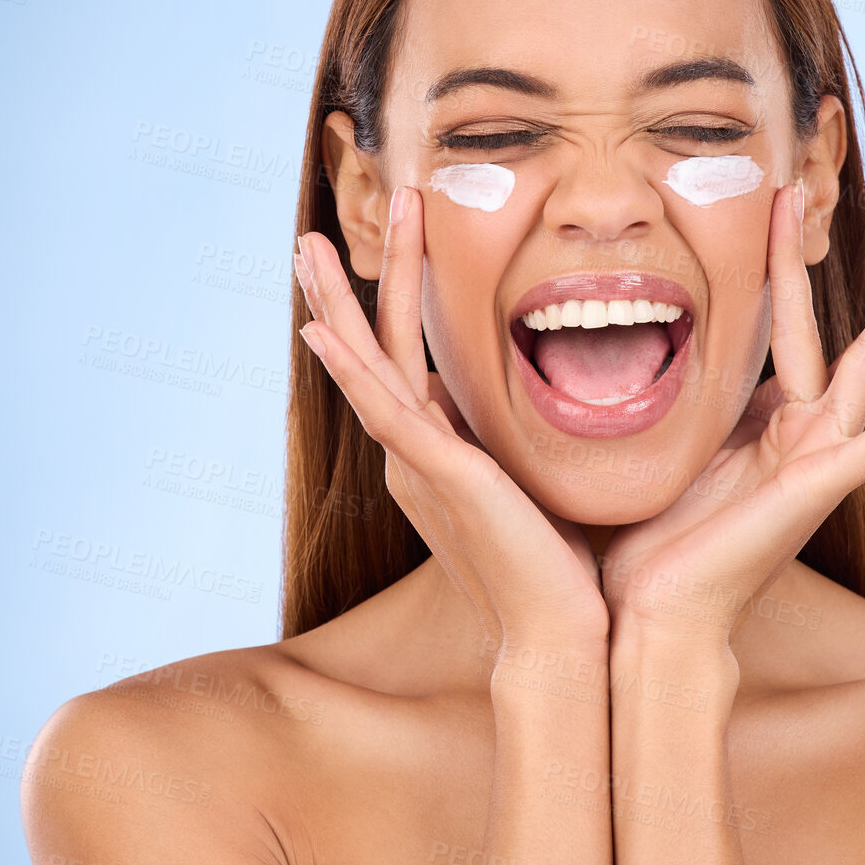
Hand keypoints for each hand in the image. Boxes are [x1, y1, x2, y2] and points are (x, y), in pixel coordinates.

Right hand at [293, 187, 606, 648]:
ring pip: (368, 363)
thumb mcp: (528, 478)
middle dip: (343, 287)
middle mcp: (412, 455)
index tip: (386, 250)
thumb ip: (506, 439)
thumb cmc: (556, 564)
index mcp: (433, 453)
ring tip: (307, 243)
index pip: (400, 362)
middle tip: (310, 232)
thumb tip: (511, 403)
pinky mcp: (437, 475)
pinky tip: (318, 329)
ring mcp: (417, 464)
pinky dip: (349, 368)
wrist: (558, 632)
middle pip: (370, 351)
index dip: (389, 303)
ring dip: (337, 300)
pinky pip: (383, 410)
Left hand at [598, 181, 864, 647]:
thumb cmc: (650, 550)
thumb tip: (646, 364)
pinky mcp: (823, 484)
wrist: (656, 617)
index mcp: (762, 425)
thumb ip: (683, 410)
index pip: (777, 330)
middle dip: (824, 258)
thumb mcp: (664, 457)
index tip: (768, 208)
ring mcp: (818, 456)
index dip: (773, 268)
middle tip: (840, 187)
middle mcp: (799, 433)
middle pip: (826, 327)